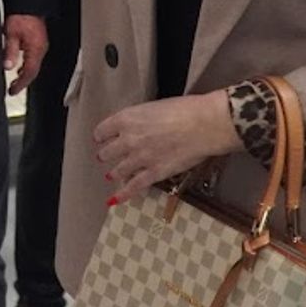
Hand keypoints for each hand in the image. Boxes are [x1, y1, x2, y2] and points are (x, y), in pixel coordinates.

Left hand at [2, 14, 48, 94]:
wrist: (29, 4)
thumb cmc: (21, 16)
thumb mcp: (11, 34)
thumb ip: (10, 52)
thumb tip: (7, 67)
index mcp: (35, 49)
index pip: (29, 72)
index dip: (21, 84)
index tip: (12, 91)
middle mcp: (41, 49)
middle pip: (33, 71)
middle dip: (23, 82)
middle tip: (13, 90)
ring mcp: (41, 45)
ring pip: (34, 65)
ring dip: (25, 75)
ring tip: (15, 81)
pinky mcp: (39, 42)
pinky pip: (34, 58)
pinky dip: (27, 66)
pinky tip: (20, 66)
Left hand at [93, 91, 240, 203]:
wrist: (204, 124)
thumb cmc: (184, 110)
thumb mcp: (153, 107)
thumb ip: (139, 119)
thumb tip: (137, 127)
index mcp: (126, 119)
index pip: (102, 131)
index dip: (101, 136)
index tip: (101, 139)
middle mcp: (128, 139)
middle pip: (107, 152)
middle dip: (106, 155)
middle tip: (106, 157)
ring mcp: (140, 158)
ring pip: (117, 171)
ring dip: (113, 173)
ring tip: (112, 175)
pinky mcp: (154, 173)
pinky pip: (133, 187)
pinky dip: (122, 194)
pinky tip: (114, 200)